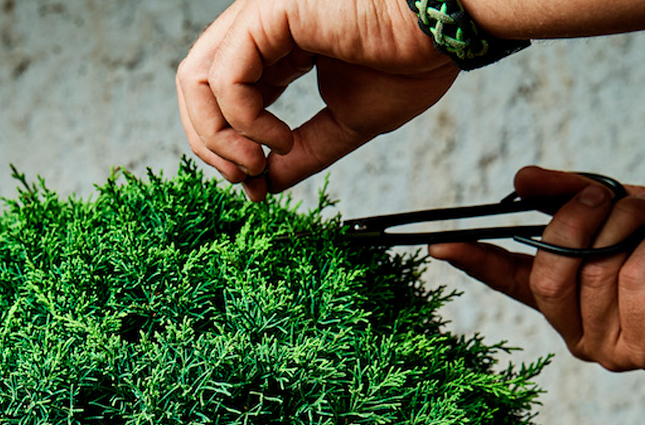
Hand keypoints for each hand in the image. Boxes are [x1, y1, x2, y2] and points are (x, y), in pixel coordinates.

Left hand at [177, 0, 458, 199]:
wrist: (450, 27)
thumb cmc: (413, 59)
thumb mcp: (347, 123)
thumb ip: (302, 153)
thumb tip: (263, 186)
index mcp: (276, 48)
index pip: (220, 97)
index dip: (225, 146)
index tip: (254, 184)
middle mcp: (259, 28)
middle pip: (193, 88)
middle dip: (208, 144)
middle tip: (246, 179)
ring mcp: (260, 16)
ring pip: (195, 80)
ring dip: (216, 137)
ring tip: (255, 165)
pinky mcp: (269, 12)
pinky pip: (225, 78)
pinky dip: (241, 121)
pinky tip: (278, 139)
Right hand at [429, 167, 644, 369]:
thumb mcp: (628, 211)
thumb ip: (574, 197)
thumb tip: (520, 181)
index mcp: (571, 301)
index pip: (513, 281)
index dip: (477, 261)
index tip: (440, 244)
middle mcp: (581, 332)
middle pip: (551, 269)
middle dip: (584, 218)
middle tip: (622, 198)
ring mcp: (611, 347)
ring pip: (596, 267)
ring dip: (637, 226)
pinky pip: (636, 276)